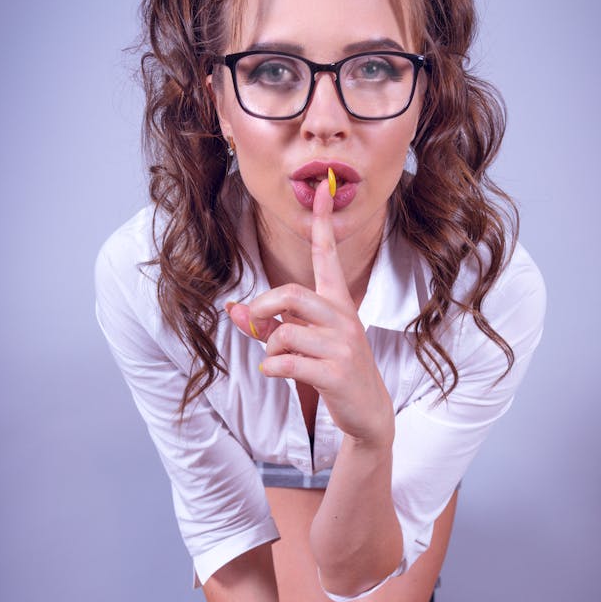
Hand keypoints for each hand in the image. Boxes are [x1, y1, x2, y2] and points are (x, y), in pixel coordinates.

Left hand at [228, 177, 393, 445]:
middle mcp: (343, 318)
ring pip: (284, 332)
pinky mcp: (335, 373)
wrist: (368, 410)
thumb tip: (232, 310)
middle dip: (261, 308)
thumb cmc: (333, 368)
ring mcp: (341, 345)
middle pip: (290, 294)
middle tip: (252, 323)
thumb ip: (269, 324)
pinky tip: (276, 373)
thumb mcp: (304, 341)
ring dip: (268, 347)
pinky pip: (286, 363)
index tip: (321, 191)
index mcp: (338, 302)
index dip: (322, 224)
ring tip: (275, 357)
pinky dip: (271, 368)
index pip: (327, 256)